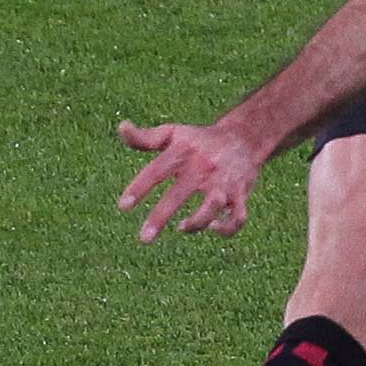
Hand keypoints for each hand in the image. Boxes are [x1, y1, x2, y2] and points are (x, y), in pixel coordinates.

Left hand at [116, 118, 259, 241]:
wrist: (244, 137)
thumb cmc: (200, 140)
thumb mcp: (173, 133)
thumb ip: (145, 137)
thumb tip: (121, 127)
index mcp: (183, 152)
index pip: (157, 170)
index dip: (140, 187)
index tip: (123, 206)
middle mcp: (203, 166)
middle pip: (180, 194)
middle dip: (161, 217)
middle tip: (144, 238)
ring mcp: (224, 182)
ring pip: (212, 208)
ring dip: (196, 223)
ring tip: (182, 227)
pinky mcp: (241, 194)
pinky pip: (238, 218)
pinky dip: (226, 229)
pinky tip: (212, 228)